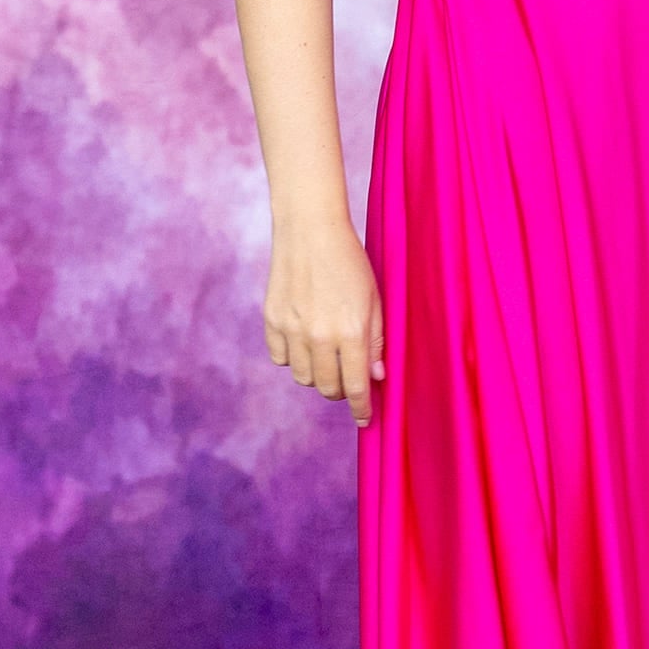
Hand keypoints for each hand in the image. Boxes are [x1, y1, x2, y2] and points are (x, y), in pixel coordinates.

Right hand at [262, 220, 385, 426]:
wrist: (310, 229)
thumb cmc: (350, 261)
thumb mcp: (374, 298)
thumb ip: (376, 340)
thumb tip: (376, 377)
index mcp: (350, 331)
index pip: (356, 387)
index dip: (361, 409)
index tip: (365, 419)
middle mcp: (319, 336)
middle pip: (328, 388)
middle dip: (341, 390)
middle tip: (348, 377)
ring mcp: (292, 329)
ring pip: (303, 378)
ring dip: (317, 375)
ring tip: (326, 355)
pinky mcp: (272, 320)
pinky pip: (281, 358)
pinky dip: (293, 357)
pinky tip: (303, 340)